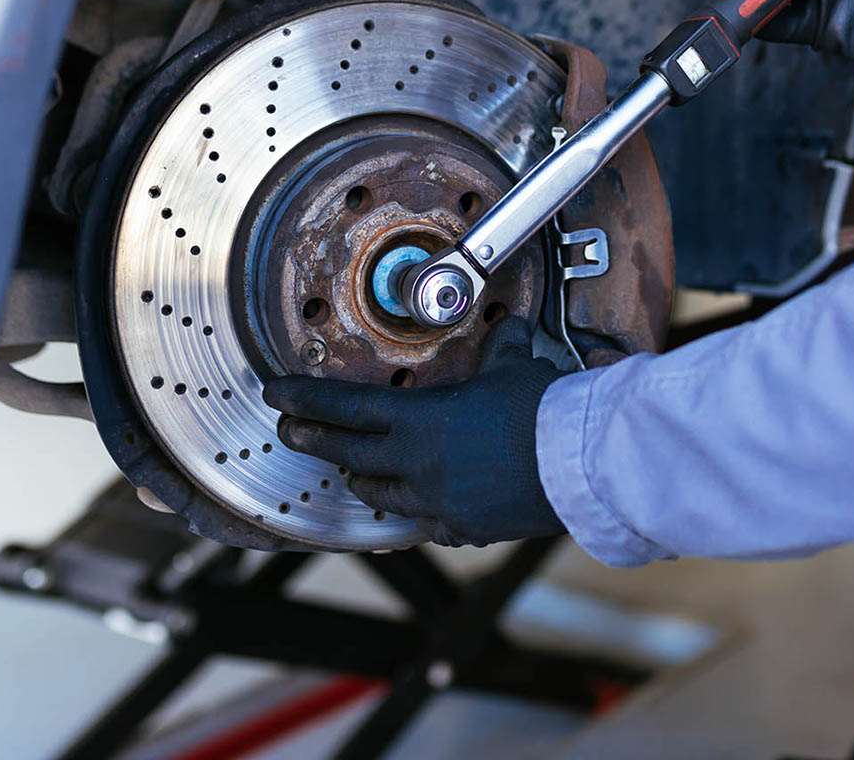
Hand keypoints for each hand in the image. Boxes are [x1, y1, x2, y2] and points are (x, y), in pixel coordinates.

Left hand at [263, 316, 565, 546]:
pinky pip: (426, 521)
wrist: (578, 464)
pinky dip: (419, 510)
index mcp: (419, 420)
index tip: (275, 394)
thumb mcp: (514, 368)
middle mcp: (416, 464)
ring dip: (363, 478)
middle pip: (347, 454)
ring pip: (380, 495)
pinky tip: (423, 504)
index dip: (304, 400)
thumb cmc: (542, 410)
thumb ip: (500, 349)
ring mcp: (436, 501)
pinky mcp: (462, 527)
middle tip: (289, 432)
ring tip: (355, 469)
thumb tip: (509, 327)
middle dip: (312, 441)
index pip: (345, 408)